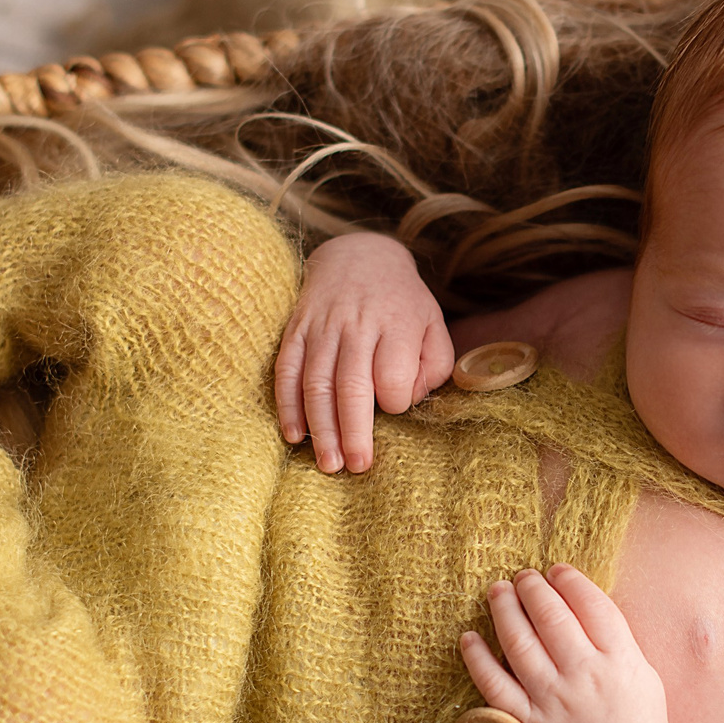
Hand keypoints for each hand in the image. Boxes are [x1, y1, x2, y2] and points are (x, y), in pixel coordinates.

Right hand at [275, 232, 453, 472]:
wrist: (358, 256)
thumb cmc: (402, 303)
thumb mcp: (434, 324)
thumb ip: (436, 364)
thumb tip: (411, 398)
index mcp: (397, 323)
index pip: (394, 375)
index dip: (396, 401)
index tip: (395, 408)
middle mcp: (358, 325)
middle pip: (352, 385)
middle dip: (353, 432)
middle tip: (356, 467)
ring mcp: (322, 327)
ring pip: (317, 383)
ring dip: (320, 427)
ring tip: (328, 463)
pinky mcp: (296, 330)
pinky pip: (287, 370)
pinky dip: (288, 405)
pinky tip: (293, 435)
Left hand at [459, 566, 676, 722]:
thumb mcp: (643, 675)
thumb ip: (616, 640)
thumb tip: (578, 601)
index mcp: (621, 660)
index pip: (592, 605)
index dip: (571, 580)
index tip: (557, 570)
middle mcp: (585, 677)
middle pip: (552, 616)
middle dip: (533, 588)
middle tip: (523, 577)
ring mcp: (554, 701)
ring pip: (519, 643)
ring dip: (504, 610)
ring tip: (498, 591)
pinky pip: (495, 686)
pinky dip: (478, 659)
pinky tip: (468, 638)